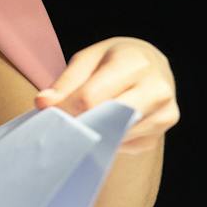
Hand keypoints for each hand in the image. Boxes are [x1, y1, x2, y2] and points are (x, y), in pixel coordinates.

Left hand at [34, 37, 178, 154]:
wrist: (152, 66)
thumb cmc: (115, 60)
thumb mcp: (89, 58)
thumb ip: (66, 82)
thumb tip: (44, 104)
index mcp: (136, 63)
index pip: (91, 97)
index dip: (64, 109)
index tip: (48, 112)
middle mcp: (157, 90)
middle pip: (106, 120)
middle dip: (78, 124)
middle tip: (60, 124)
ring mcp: (163, 116)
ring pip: (113, 138)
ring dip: (92, 135)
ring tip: (82, 122)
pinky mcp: (157, 137)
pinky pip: (122, 147)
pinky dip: (106, 141)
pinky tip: (104, 127)